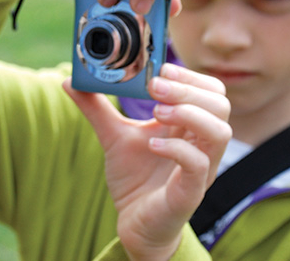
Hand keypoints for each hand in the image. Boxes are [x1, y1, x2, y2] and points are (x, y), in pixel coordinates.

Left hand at [63, 64, 230, 259]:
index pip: (210, 91)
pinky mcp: (190, 191)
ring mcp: (200, 168)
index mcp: (188, 125)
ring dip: (190, 115)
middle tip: (154, 86)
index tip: (161, 69)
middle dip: (188, 89)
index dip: (191, 76)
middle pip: (219, 105)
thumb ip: (95, 108)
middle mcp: (200, 144)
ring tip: (157, 111)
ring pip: (219, 132)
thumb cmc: (134, 176)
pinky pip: (198, 165)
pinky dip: (177, 150)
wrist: (134, 221)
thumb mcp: (113, 135)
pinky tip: (151, 145)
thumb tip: (69, 81)